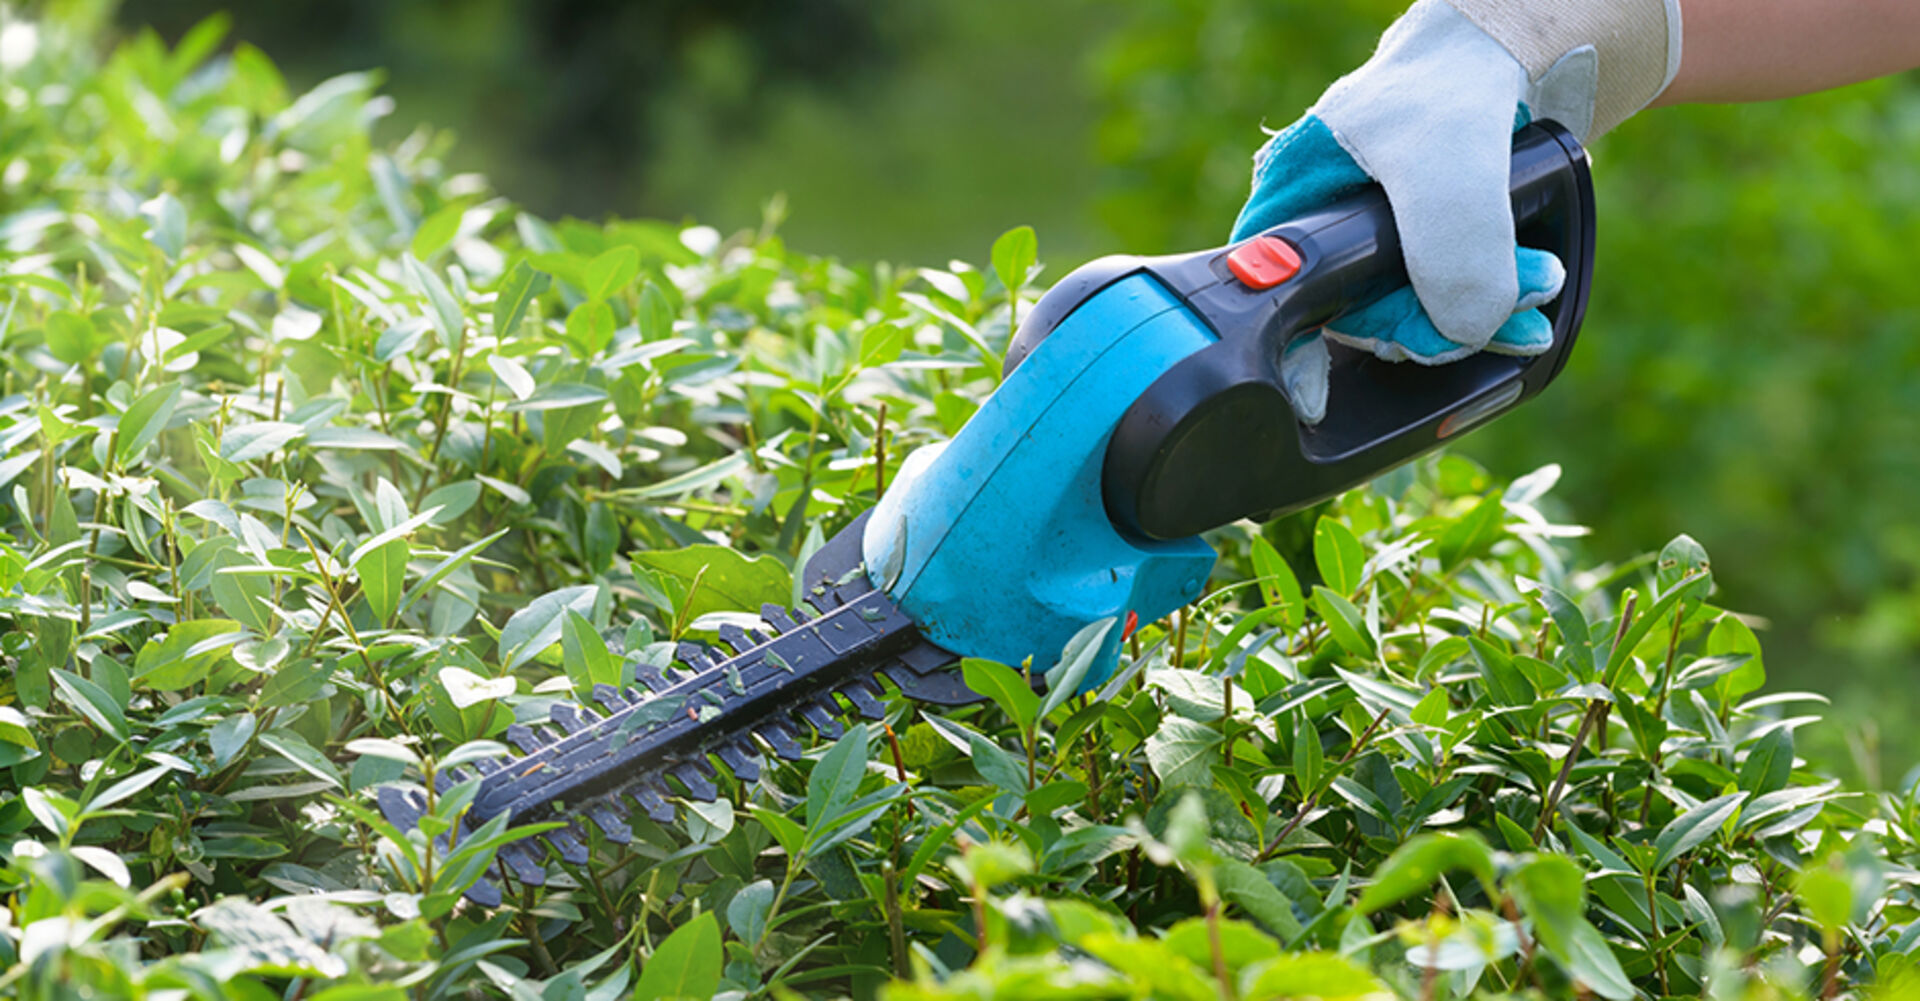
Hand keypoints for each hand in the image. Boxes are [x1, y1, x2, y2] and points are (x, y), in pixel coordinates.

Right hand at [1236, 0, 1678, 422]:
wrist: (1517, 58)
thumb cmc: (1454, 88)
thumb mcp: (1451, 167)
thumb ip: (1452, 250)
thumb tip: (1464, 333)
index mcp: (1289, 210)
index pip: (1278, 306)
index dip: (1296, 358)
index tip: (1324, 400)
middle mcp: (1322, 237)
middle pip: (1358, 322)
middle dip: (1436, 327)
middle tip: (1508, 313)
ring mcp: (1372, 251)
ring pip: (1411, 318)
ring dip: (1480, 318)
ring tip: (1537, 290)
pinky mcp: (1423, 257)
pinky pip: (1449, 306)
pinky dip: (1492, 307)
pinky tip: (1528, 295)